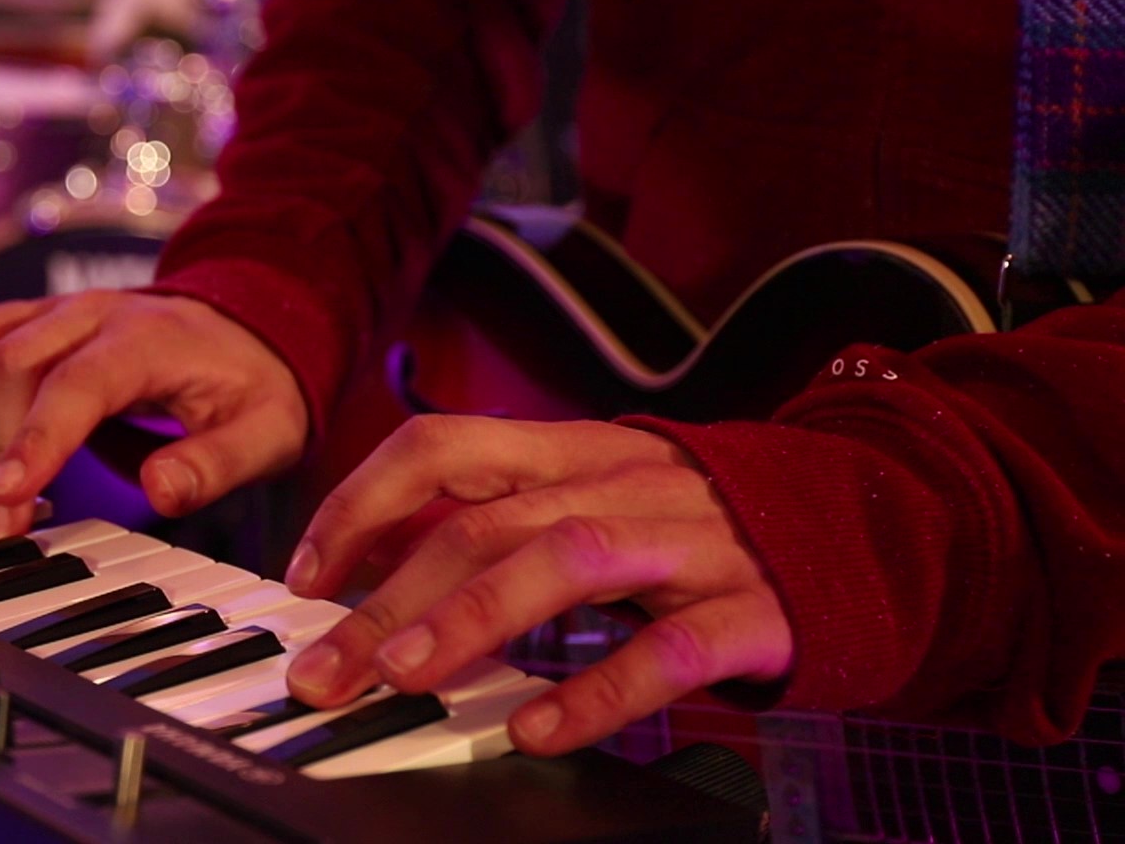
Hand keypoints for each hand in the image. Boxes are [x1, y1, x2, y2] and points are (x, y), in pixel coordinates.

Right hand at [0, 291, 307, 539]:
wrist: (252, 325)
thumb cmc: (253, 387)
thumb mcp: (266, 432)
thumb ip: (217, 464)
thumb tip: (158, 490)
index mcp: (147, 338)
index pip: (76, 384)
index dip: (34, 441)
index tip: (3, 501)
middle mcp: (92, 314)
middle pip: (10, 360)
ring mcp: (57, 311)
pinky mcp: (35, 321)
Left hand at [281, 416, 792, 755]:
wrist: (872, 520)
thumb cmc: (698, 524)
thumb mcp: (594, 497)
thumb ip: (500, 519)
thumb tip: (376, 565)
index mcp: (572, 450)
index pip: (444, 446)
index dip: (364, 502)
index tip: (306, 573)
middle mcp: (622, 482)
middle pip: (486, 522)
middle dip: (390, 596)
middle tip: (325, 669)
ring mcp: (690, 542)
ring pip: (567, 560)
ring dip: (474, 619)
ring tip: (405, 678)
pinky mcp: (751, 611)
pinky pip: (669, 648)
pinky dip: (597, 690)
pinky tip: (539, 731)